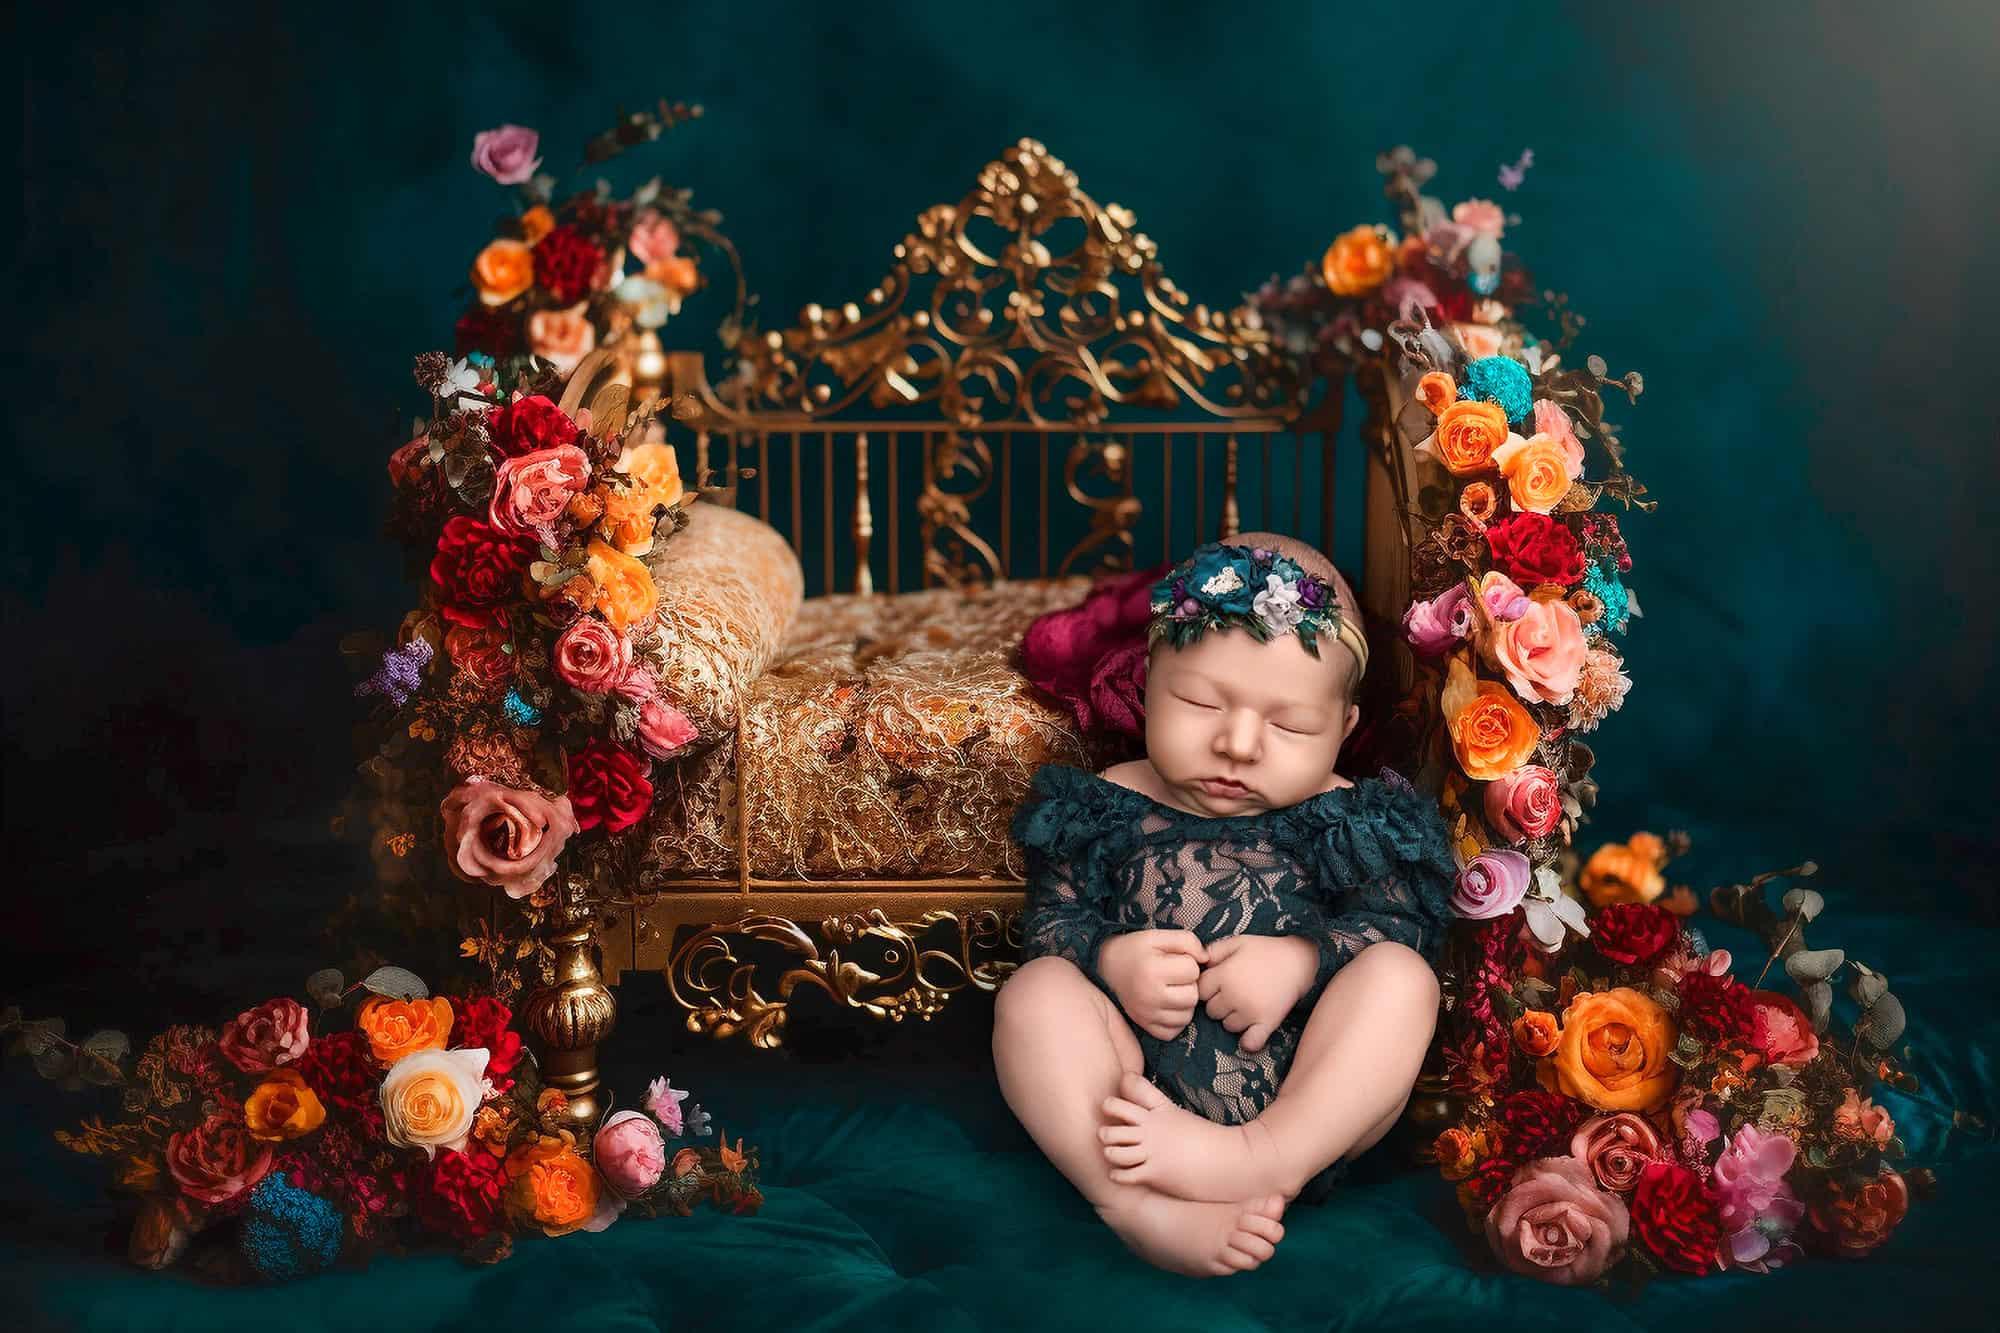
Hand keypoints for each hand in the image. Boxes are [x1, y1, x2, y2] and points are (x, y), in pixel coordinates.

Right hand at [1096, 929, 1208, 1040]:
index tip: (1172, 960)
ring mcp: (1147, 1015)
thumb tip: (1206, 958)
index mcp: (1152, 971)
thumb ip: (1187, 941)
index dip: (1187, 961)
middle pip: (1193, 995)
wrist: (1106, 967)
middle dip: (1188, 983)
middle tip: (1172, 975)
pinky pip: (1175, 1031)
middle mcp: (1149, 997)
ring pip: (1187, 1015)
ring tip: (1170, 989)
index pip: (1193, 970)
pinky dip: (1175, 1020)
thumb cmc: (1135, 950)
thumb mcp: (1157, 936)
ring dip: (1184, 1002)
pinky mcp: (1146, 1027)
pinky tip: (1166, 1005)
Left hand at [1197, 935, 1319, 1053]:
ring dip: (1233, 1018)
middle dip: (1219, 1003)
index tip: (1219, 982)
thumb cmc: (1265, 949)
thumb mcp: (1237, 942)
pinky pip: (1249, 1043)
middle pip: (1211, 1011)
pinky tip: (1251, 1031)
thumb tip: (1198, 963)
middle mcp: (1234, 995)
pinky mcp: (1267, 1023)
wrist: (1298, 960)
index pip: (1200, 991)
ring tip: (1247, 1004)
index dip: (1208, 987)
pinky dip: (1248, 1041)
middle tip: (1235, 992)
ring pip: (1228, 1026)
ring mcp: (1250, 1011)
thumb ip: (1213, 950)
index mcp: (1224, 975)